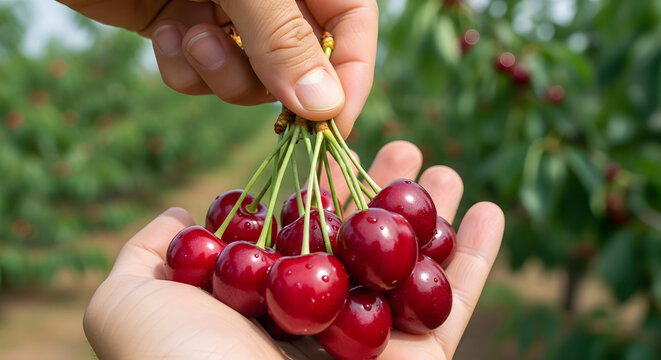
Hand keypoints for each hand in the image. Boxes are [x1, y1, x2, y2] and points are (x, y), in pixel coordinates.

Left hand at [59, 0, 377, 136]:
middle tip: (246, 76)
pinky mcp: (182, 29)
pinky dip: (181, 67)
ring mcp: (225, 14)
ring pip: (248, 78)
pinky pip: (199, 75)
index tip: (331, 128)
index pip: (352, 28)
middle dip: (268, 79)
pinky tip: (163, 35)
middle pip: (300, 64)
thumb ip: (283, 38)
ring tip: (190, 35)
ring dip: (219, 72)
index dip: (349, 79)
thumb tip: (325, 107)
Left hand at [83, 141, 503, 358]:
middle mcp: (320, 322)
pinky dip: (477, 259)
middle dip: (383, 193)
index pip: (301, 229)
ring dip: (432, 217)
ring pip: (411, 267)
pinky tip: (491, 211)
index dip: (322, 186)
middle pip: (361, 242)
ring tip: (445, 171)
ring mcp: (372, 345)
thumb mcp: (127, 303)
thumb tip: (186, 213)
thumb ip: (147, 253)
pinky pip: (455, 304)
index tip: (337, 146)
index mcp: (263, 303)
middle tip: (404, 147)